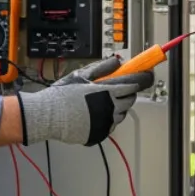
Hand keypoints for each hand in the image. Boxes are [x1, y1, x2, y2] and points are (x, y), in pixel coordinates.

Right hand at [19, 56, 154, 146]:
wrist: (47, 115)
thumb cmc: (62, 95)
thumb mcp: (82, 75)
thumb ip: (102, 68)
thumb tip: (117, 62)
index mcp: (108, 91)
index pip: (135, 84)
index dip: (143, 78)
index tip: (147, 74)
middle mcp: (110, 108)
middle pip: (130, 99)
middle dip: (126, 92)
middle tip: (112, 89)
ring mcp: (106, 123)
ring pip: (121, 114)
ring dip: (115, 107)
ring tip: (96, 102)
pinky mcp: (100, 134)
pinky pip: (110, 126)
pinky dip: (105, 119)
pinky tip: (91, 114)